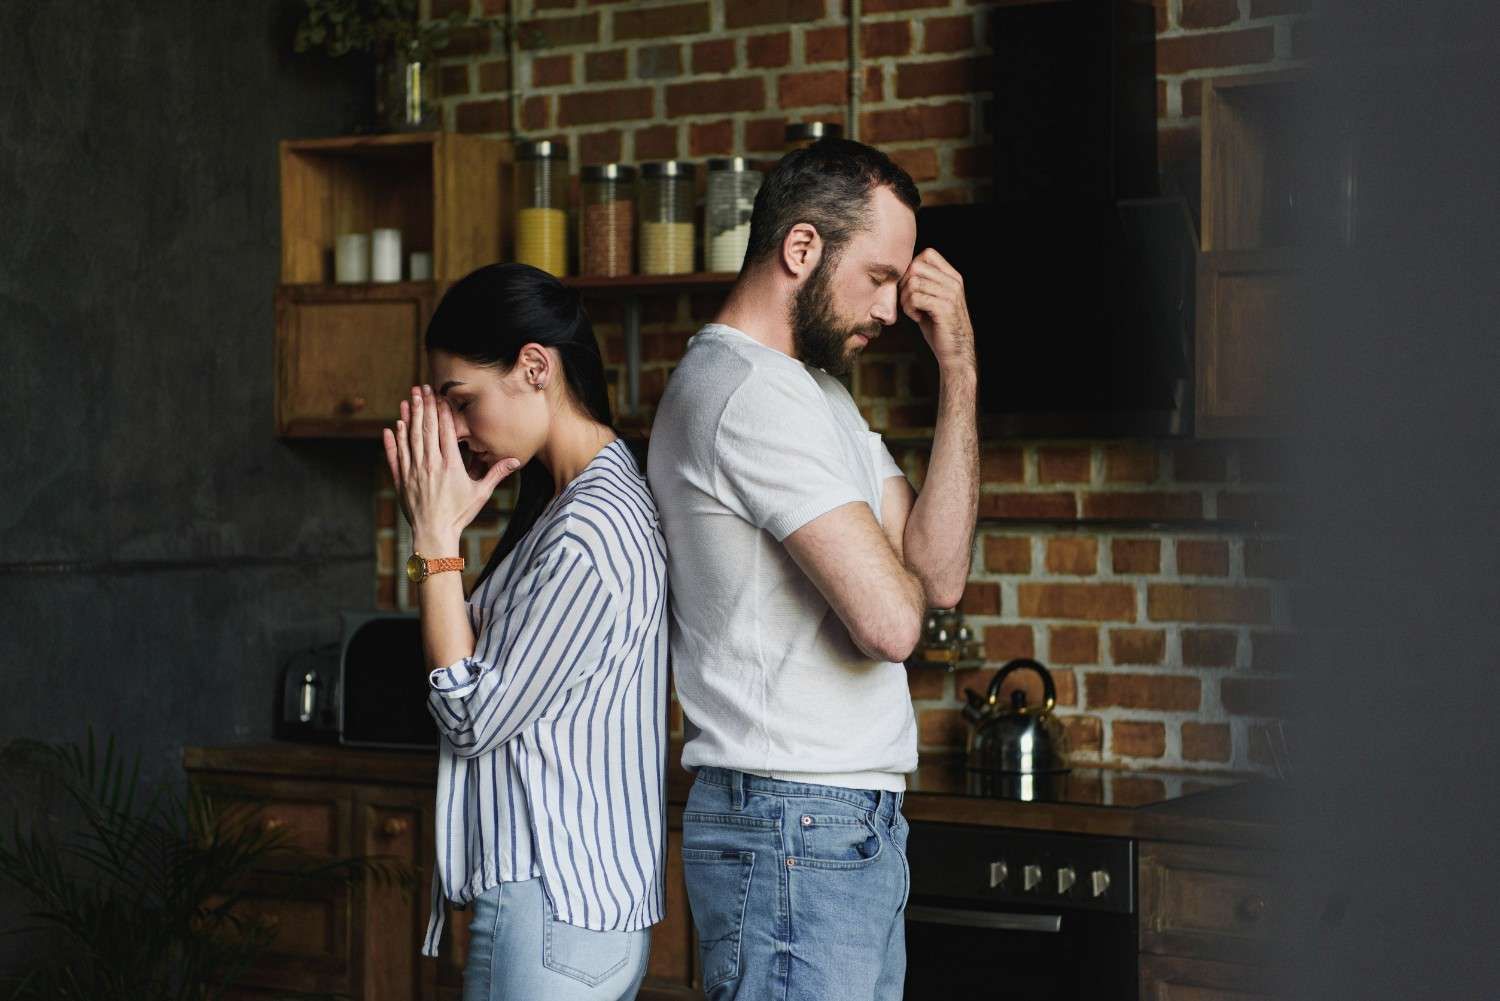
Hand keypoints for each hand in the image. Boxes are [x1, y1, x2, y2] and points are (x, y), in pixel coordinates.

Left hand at [382, 385, 519, 553]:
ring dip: (409, 417)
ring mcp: (414, 471)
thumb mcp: (481, 493)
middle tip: (422, 388)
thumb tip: (516, 461)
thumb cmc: (460, 514)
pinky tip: (392, 427)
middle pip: (426, 429)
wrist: (434, 534)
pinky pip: (395, 456)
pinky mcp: (402, 480)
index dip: (442, 411)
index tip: (441, 395)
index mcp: (450, 465)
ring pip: (410, 438)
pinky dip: (393, 441)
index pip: (446, 431)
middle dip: (424, 406)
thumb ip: (496, 474)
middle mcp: (430, 464)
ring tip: (409, 399)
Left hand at [899, 248, 974, 370]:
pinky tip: (917, 318)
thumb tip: (900, 273)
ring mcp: (950, 294)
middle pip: (916, 267)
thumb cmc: (940, 327)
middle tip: (908, 302)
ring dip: (905, 299)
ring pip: (913, 283)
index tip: (910, 288)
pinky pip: (915, 298)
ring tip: (913, 311)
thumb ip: (924, 284)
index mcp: (952, 277)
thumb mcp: (934, 300)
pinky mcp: (944, 308)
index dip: (912, 268)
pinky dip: (910, 309)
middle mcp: (953, 282)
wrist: (956, 352)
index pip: (927, 254)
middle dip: (904, 284)